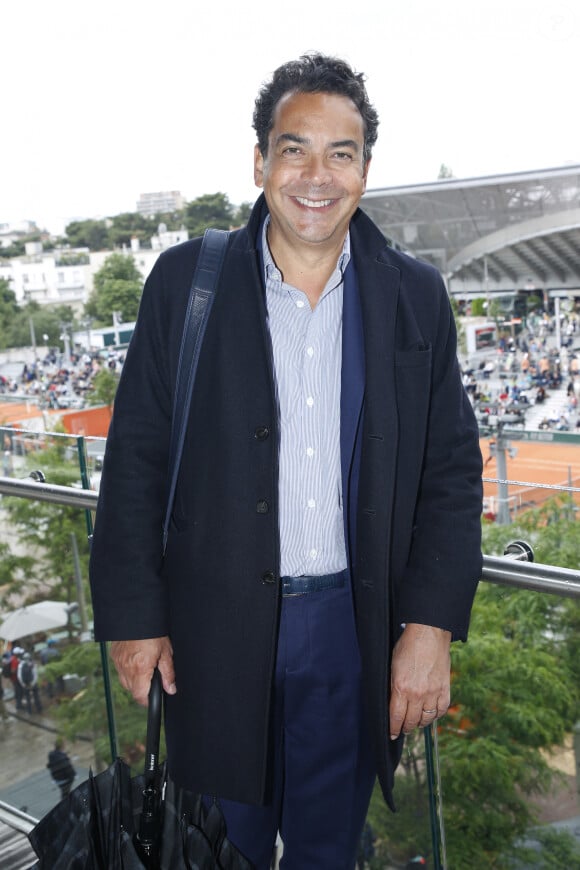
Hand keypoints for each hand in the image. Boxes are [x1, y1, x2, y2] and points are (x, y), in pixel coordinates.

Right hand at [110, 636, 175, 705]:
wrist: (136, 615)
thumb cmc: (153, 632)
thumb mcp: (166, 652)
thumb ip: (168, 673)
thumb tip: (171, 689)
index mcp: (140, 669)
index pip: (140, 696)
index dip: (147, 701)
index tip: (153, 699)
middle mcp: (126, 668)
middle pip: (132, 690)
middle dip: (142, 689)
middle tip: (152, 679)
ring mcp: (118, 662)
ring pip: (124, 681)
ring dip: (134, 680)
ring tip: (144, 668)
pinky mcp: (114, 655)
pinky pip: (120, 669)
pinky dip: (127, 669)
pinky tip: (136, 660)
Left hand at [389, 623, 450, 739]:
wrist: (429, 634)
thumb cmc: (408, 646)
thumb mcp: (393, 665)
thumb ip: (394, 686)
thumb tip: (392, 702)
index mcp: (401, 688)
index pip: (396, 717)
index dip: (394, 728)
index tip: (392, 733)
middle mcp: (417, 694)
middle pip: (411, 721)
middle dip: (406, 728)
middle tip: (404, 729)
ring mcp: (433, 693)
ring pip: (427, 718)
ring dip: (420, 723)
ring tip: (416, 722)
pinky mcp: (445, 689)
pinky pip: (441, 710)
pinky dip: (436, 715)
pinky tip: (431, 714)